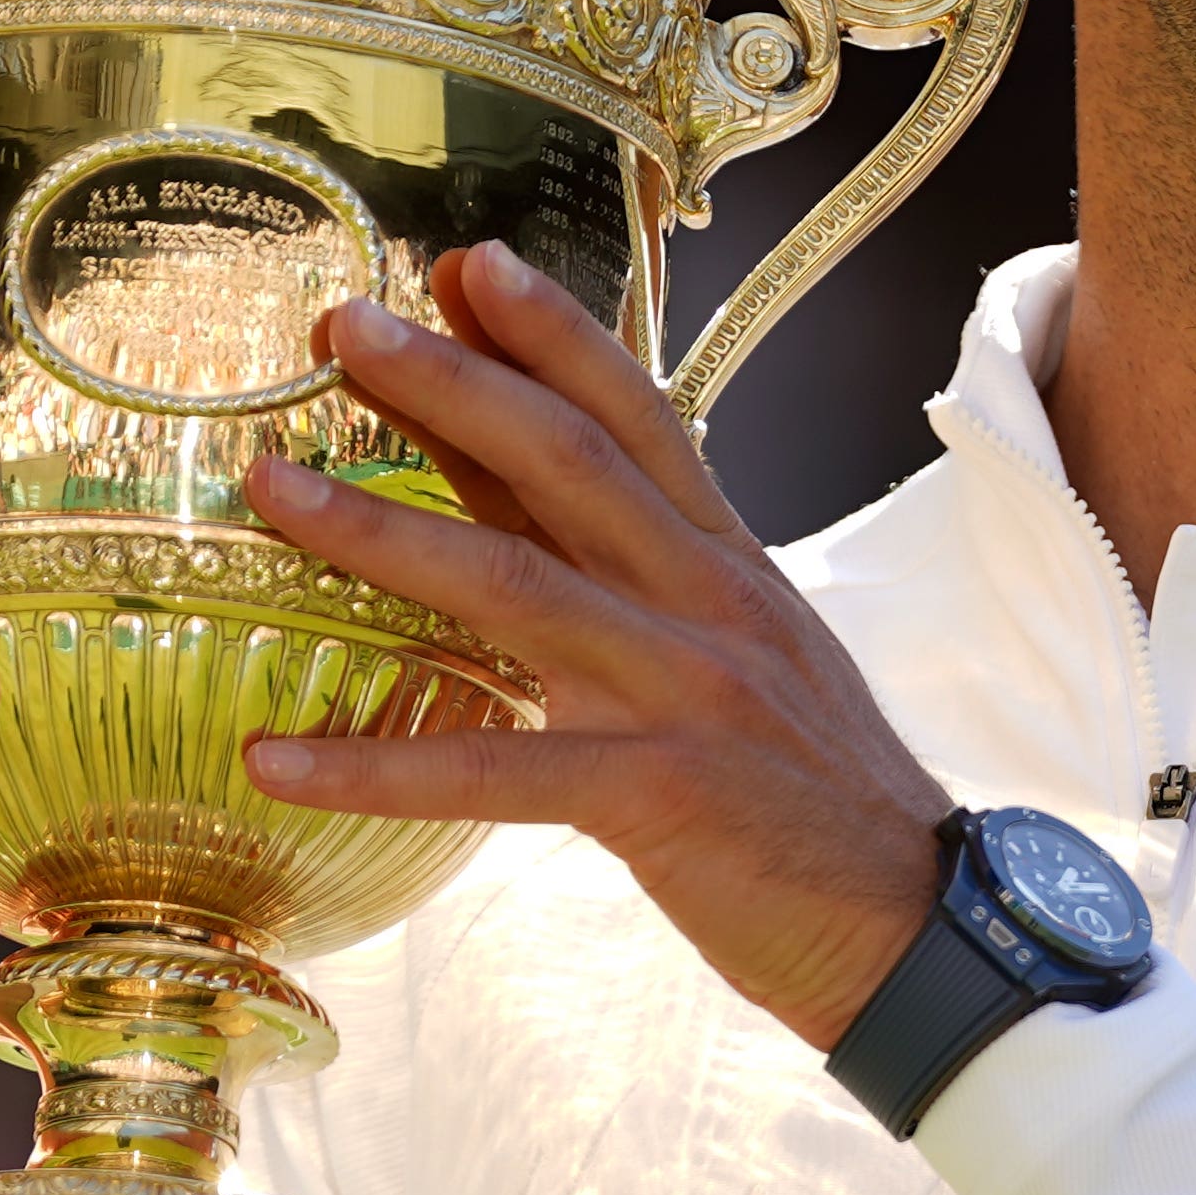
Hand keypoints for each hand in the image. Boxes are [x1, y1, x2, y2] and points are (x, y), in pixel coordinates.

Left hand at [246, 247, 950, 1053]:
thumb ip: (645, 584)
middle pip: (566, 462)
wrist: (921, 930)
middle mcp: (708, 605)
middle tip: (342, 321)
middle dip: (450, 381)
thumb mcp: (745, 660)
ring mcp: (684, 693)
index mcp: (731, 566)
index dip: (552, 334)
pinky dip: (376, 765)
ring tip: (274, 488)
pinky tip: (274, 761)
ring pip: (514, 584)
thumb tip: (537, 516)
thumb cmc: (817, 802)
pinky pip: (491, 770)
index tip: (465, 264)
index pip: (639, 416)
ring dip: (380, 530)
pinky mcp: (656, 797)